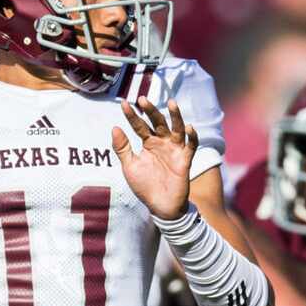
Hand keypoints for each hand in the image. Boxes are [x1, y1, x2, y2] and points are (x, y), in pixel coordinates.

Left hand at [112, 96, 197, 219]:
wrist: (160, 205)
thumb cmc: (144, 186)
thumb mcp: (129, 166)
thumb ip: (122, 148)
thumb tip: (114, 127)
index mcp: (148, 143)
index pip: (139, 125)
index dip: (132, 115)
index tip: (123, 104)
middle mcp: (162, 142)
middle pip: (157, 122)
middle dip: (151, 111)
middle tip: (142, 99)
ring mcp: (174, 149)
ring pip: (176, 128)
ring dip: (175, 116)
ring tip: (171, 103)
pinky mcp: (185, 159)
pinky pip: (191, 145)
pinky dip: (192, 136)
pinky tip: (189, 128)